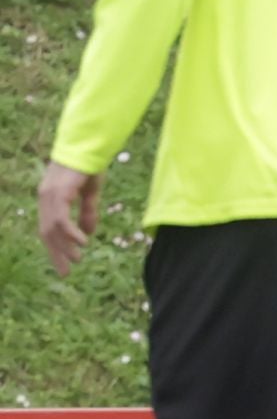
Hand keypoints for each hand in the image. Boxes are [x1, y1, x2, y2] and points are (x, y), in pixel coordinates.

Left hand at [37, 162, 101, 277]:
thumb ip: (87, 212)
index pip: (49, 229)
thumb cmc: (89, 166)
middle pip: (47, 233)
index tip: (66, 264)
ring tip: (76, 260)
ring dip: (63, 247)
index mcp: (50, 199)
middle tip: (65, 272)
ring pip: (52, 229)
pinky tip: (82, 242)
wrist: (88, 146)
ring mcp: (49, 196)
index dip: (56, 247)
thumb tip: (87, 233)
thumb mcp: (89, 194)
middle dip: (56, 254)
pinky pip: (61, 219)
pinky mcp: (58, 194)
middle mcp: (45, 198)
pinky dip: (70, 233)